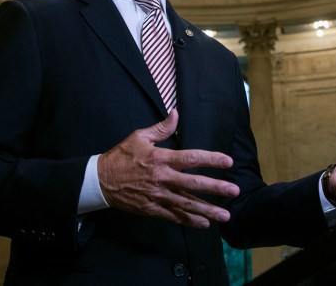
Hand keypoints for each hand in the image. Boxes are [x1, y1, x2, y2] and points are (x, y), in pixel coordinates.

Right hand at [98, 108, 239, 228]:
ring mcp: (157, 195)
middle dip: (216, 187)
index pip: (190, 158)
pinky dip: (189, 220)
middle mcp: (161, 178)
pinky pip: (173, 216)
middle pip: (193, 183)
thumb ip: (161, 128)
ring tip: (225, 215)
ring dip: (207, 210)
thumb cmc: (121, 156)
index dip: (210, 159)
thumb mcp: (139, 137)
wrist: (100, 180)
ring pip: (186, 204)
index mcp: (160, 158)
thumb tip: (176, 113)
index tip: (228, 161)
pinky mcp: (151, 209)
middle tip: (235, 190)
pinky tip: (204, 224)